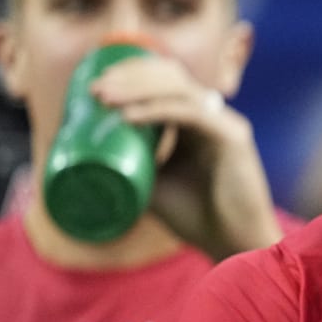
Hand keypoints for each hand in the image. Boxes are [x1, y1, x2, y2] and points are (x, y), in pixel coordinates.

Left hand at [91, 54, 280, 259]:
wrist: (234, 246)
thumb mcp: (154, 184)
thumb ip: (133, 163)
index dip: (130, 75)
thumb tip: (87, 155)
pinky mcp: (233, 137)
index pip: (165, 81)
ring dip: (138, 89)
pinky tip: (129, 117)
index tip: (95, 87)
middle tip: (96, 89)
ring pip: (179, 89)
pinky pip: (189, 113)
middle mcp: (214, 116)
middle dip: (129, 76)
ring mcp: (225, 123)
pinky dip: (156, 111)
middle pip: (171, 76)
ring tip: (105, 98)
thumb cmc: (198, 218)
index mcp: (197, 122)